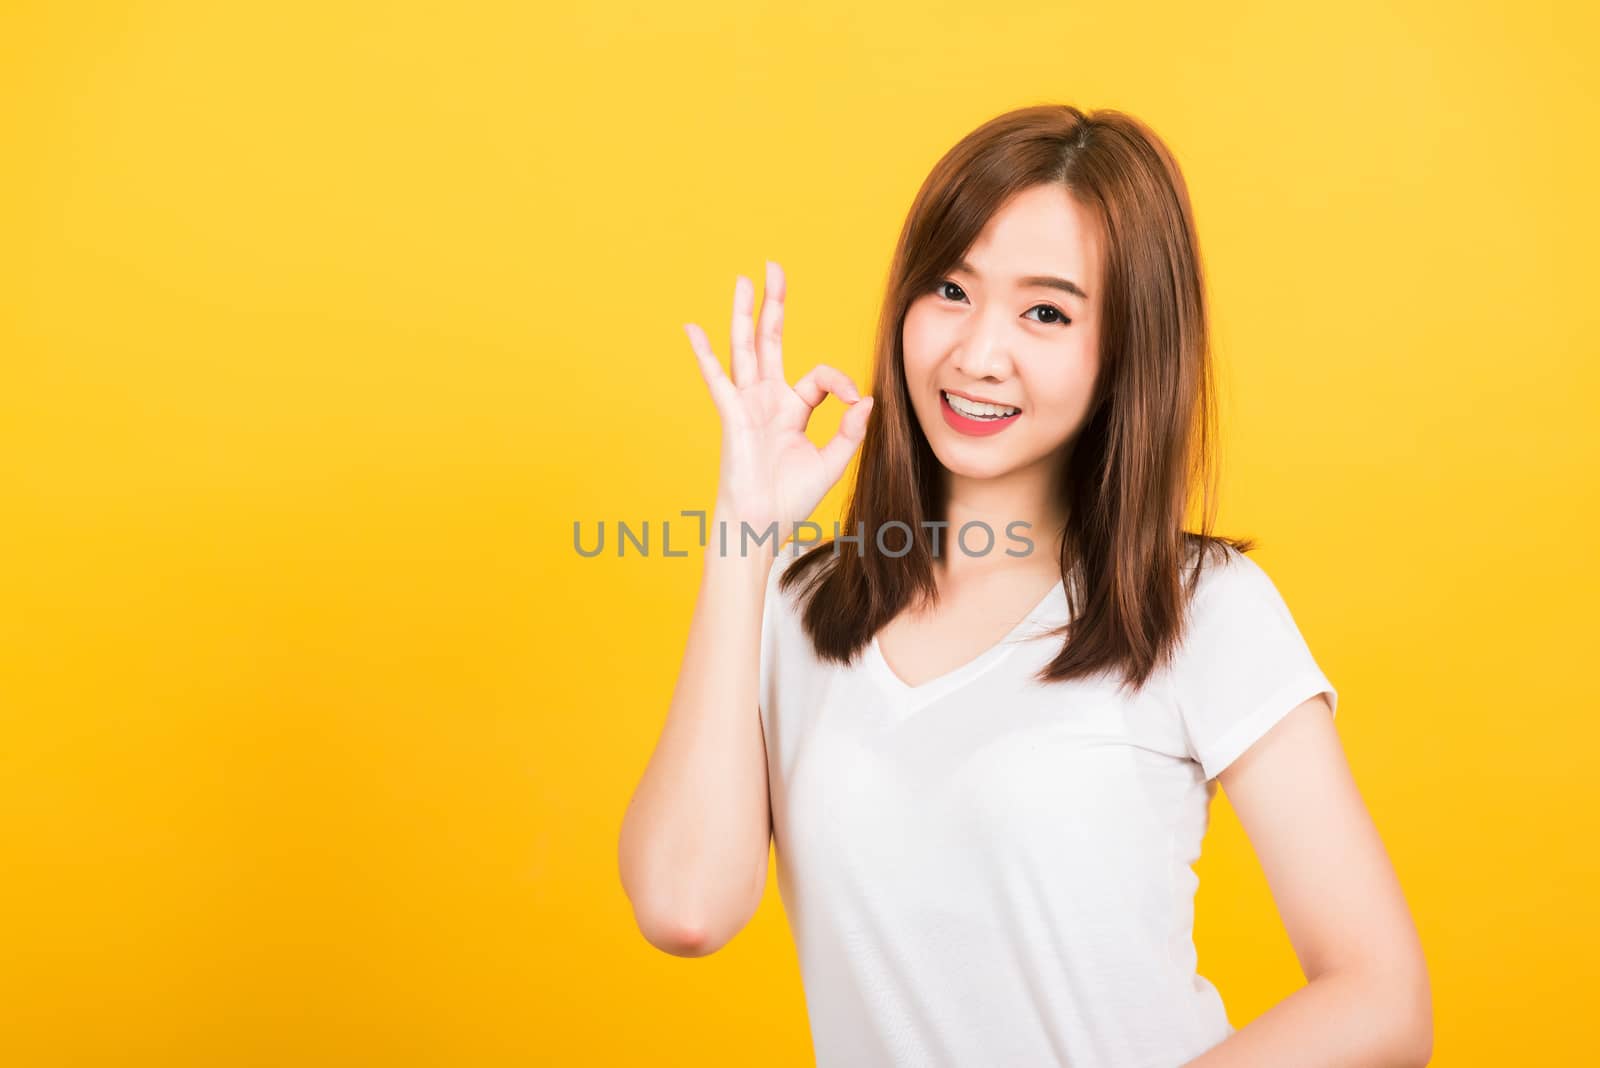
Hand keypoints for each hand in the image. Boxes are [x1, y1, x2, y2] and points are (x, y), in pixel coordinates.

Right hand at [683, 260, 871, 548]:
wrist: (761, 524)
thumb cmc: (790, 499)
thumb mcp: (831, 462)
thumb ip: (850, 432)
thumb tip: (866, 400)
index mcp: (793, 408)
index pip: (818, 376)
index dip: (839, 382)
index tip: (854, 401)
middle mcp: (768, 399)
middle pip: (770, 341)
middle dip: (773, 305)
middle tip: (773, 268)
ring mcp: (747, 404)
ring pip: (745, 349)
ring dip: (744, 314)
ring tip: (743, 280)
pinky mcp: (732, 416)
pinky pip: (717, 379)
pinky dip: (704, 354)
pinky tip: (692, 328)